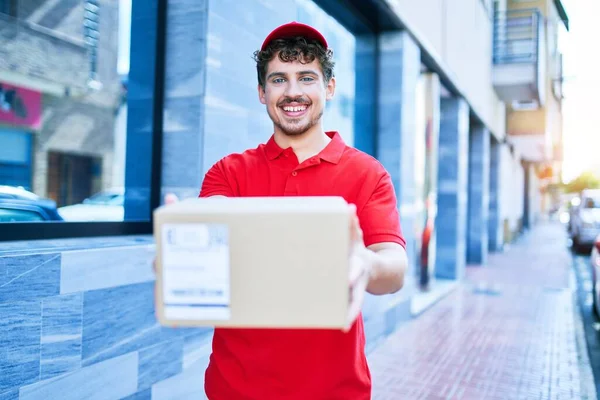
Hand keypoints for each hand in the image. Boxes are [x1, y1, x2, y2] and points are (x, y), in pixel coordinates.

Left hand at [346, 204, 373, 328]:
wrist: (377, 269)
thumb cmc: (359, 252)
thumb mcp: (357, 239)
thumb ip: (351, 225)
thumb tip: (348, 207)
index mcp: (359, 265)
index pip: (357, 270)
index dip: (353, 274)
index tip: (349, 279)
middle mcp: (358, 280)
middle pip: (357, 293)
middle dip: (353, 301)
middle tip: (348, 312)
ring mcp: (356, 291)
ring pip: (355, 305)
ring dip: (350, 315)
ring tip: (344, 326)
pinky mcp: (350, 298)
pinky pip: (347, 309)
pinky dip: (344, 317)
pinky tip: (338, 325)